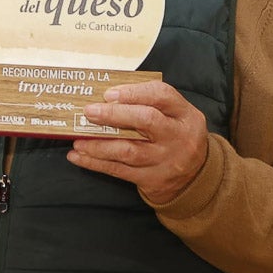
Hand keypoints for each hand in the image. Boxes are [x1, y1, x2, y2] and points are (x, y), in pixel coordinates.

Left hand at [67, 80, 208, 203]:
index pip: (162, 95)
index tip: (109, 93)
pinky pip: (120, 171)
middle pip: (146, 120)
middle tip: (89, 112)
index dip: (133, 92)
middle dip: (114, 114)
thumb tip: (105, 96)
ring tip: (77, 140)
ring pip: (129, 150)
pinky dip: (96, 163)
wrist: (195, 179)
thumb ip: (149, 103)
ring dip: (98, 145)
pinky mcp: (153, 180)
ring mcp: (166, 160)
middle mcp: (178, 136)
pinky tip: (78, 157)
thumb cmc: (175, 137)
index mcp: (185, 114)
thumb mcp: (175, 116)